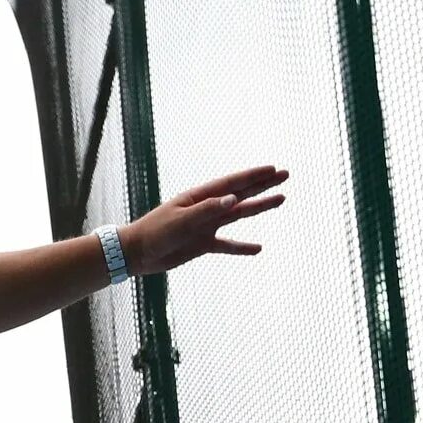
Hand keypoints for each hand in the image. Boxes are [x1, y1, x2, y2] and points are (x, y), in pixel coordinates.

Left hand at [123, 165, 288, 274]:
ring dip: (260, 208)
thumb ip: (207, 210)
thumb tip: (234, 199)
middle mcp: (206, 208)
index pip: (232, 183)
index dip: (254, 176)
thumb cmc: (154, 232)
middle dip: (263, 184)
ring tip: (281, 199)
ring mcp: (206, 226)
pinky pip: (226, 245)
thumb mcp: (181, 220)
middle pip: (241, 194)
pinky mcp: (202, 244)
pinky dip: (241, 247)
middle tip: (286, 175)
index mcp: (200, 197)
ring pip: (239, 215)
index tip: (273, 169)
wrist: (136, 254)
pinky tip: (258, 249)